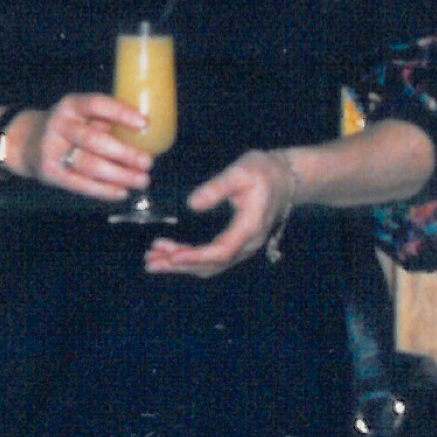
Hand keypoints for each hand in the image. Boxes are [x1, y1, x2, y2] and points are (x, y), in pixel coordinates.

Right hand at [19, 90, 157, 205]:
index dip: (121, 113)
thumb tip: (148, 138)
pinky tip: (122, 192)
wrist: (27, 143)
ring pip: (89, 165)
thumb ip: (107, 123)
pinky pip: (80, 184)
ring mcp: (52, 149)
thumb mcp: (82, 116)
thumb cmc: (70, 128)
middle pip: (94, 140)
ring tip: (142, 180)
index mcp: (72, 105)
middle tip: (148, 162)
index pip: (96, 104)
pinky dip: (104, 190)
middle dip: (125, 153)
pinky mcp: (50, 172)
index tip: (145, 123)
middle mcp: (59, 124)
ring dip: (120, 175)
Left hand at [147, 148, 298, 278]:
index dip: (196, 256)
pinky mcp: (238, 244)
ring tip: (153, 259)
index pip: (221, 251)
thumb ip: (217, 188)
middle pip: (213, 265)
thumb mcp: (240, 172)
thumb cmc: (263, 171)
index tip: (171, 257)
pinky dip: (191, 259)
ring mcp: (244, 247)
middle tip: (150, 262)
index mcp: (250, 227)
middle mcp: (248, 244)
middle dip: (180, 265)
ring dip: (182, 264)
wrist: (286, 177)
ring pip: (211, 265)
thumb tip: (192, 204)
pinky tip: (171, 254)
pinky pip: (213, 259)